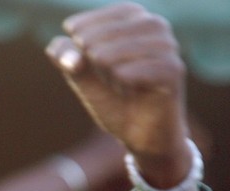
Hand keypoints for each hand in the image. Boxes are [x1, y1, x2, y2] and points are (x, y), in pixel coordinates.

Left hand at [46, 2, 191, 187]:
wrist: (139, 138)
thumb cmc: (116, 106)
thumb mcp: (87, 84)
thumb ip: (71, 65)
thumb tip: (54, 46)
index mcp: (139, 30)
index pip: (122, 11)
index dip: (95, 17)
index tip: (69, 29)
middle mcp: (159, 37)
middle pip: (137, 21)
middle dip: (104, 31)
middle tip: (82, 46)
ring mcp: (170, 56)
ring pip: (152, 40)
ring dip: (120, 48)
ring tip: (97, 61)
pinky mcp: (175, 78)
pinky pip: (162, 66)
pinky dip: (138, 70)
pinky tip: (119, 77)